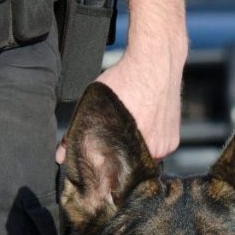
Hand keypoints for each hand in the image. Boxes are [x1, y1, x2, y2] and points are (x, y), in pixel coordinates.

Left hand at [57, 43, 185, 163]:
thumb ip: (74, 134)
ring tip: (128, 129)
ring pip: (145, 158)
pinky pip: (159, 148)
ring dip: (135, 149)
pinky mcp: (174, 140)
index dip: (106, 168)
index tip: (101, 162)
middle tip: (114, 140)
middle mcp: (152, 152)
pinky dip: (150, 140)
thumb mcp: (93, 106)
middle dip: (120, 158)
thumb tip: (60, 156)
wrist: (156, 62)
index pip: (115, 172)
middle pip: (130, 167)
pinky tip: (144, 123)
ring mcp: (165, 147)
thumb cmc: (124, 80)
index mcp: (131, 150)